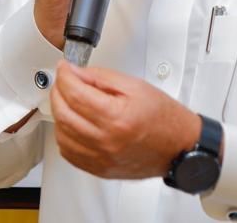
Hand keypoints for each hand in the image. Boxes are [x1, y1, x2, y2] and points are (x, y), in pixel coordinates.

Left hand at [50, 60, 200, 179]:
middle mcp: (106, 141)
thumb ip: (102, 78)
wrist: (179, 147)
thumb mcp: (135, 86)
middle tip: (64, 81)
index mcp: (116, 118)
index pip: (75, 93)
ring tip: (68, 101)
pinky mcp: (99, 169)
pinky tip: (72, 124)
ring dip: (59, 114)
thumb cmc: (164, 118)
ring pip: (62, 135)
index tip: (64, 68)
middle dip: (57, 92)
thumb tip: (77, 73)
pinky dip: (64, 136)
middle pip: (63, 114)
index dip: (65, 75)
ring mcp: (101, 158)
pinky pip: (69, 154)